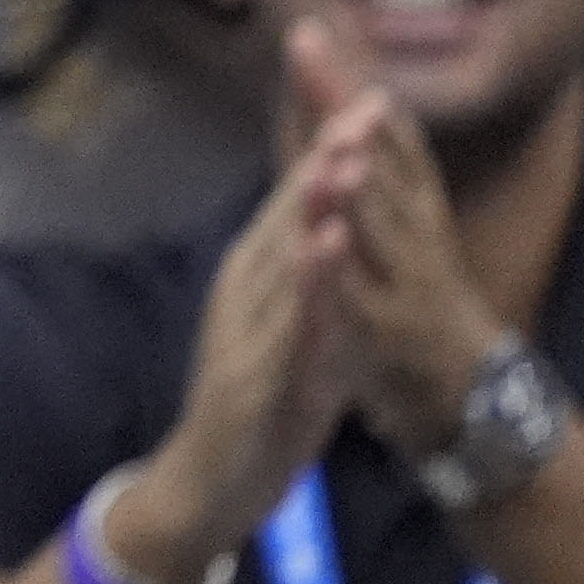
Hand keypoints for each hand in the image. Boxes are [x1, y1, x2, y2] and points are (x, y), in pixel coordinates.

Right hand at [118, 146, 373, 571]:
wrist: (211, 477)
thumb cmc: (259, 399)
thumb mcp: (291, 328)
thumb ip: (311, 278)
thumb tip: (341, 221)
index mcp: (252, 274)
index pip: (296, 204)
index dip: (333, 154)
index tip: (372, 105)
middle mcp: (242, 290)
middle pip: (287, 218)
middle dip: (327, 164)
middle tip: (361, 114)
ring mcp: (243, 331)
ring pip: (284, 263)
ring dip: (314, 212)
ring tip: (344, 166)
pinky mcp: (250, 375)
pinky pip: (287, 326)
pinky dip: (310, 286)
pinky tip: (329, 253)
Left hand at [290, 20, 520, 458]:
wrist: (469, 388)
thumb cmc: (423, 292)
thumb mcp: (401, 223)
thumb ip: (377, 164)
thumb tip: (360, 91)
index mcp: (415, 203)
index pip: (377, 132)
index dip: (342, 86)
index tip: (305, 32)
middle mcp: (418, 231)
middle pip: (380, 162)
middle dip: (344, 111)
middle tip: (309, 56)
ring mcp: (410, 282)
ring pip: (382, 228)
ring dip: (361, 188)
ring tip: (336, 146)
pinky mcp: (393, 334)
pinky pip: (367, 301)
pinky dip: (347, 275)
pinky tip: (327, 248)